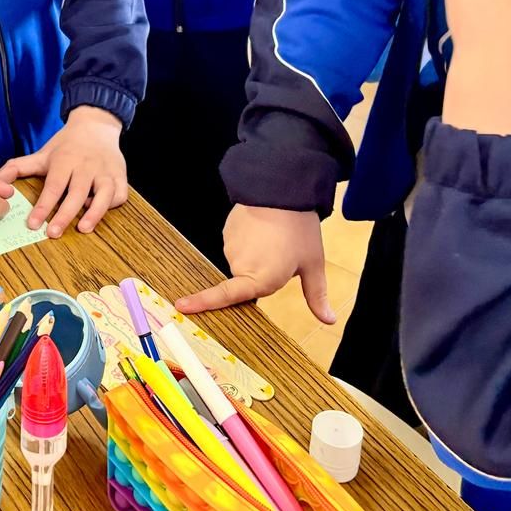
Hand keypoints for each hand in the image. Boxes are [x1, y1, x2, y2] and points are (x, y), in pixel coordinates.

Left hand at [0, 106, 125, 237]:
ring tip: (83, 229)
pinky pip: (120, 194)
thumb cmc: (66, 145)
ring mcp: (106, 171)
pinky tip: (98, 211)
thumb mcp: (41, 154)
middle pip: (77, 193)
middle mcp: (86, 166)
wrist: (96, 125)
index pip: (54, 186)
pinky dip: (111, 205)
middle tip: (53, 233)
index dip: (43, 206)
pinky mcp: (120, 176)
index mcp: (65, 160)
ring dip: (95, 213)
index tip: (33, 224)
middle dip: (65, 214)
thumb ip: (17, 168)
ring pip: (104, 194)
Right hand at [175, 205, 334, 323]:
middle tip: (283, 254)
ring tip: (275, 238)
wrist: (283, 189)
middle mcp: (240, 266)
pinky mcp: (227, 232)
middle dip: (261, 272)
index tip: (181, 306)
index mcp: (261, 279)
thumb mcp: (313, 264)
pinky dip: (248, 241)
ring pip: (242, 261)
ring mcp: (230, 247)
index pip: (227, 297)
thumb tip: (329, 321)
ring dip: (256, 255)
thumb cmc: (300, 230)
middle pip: (245, 280)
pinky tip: (263, 229)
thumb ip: (317, 296)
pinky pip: (237, 245)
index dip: (203, 303)